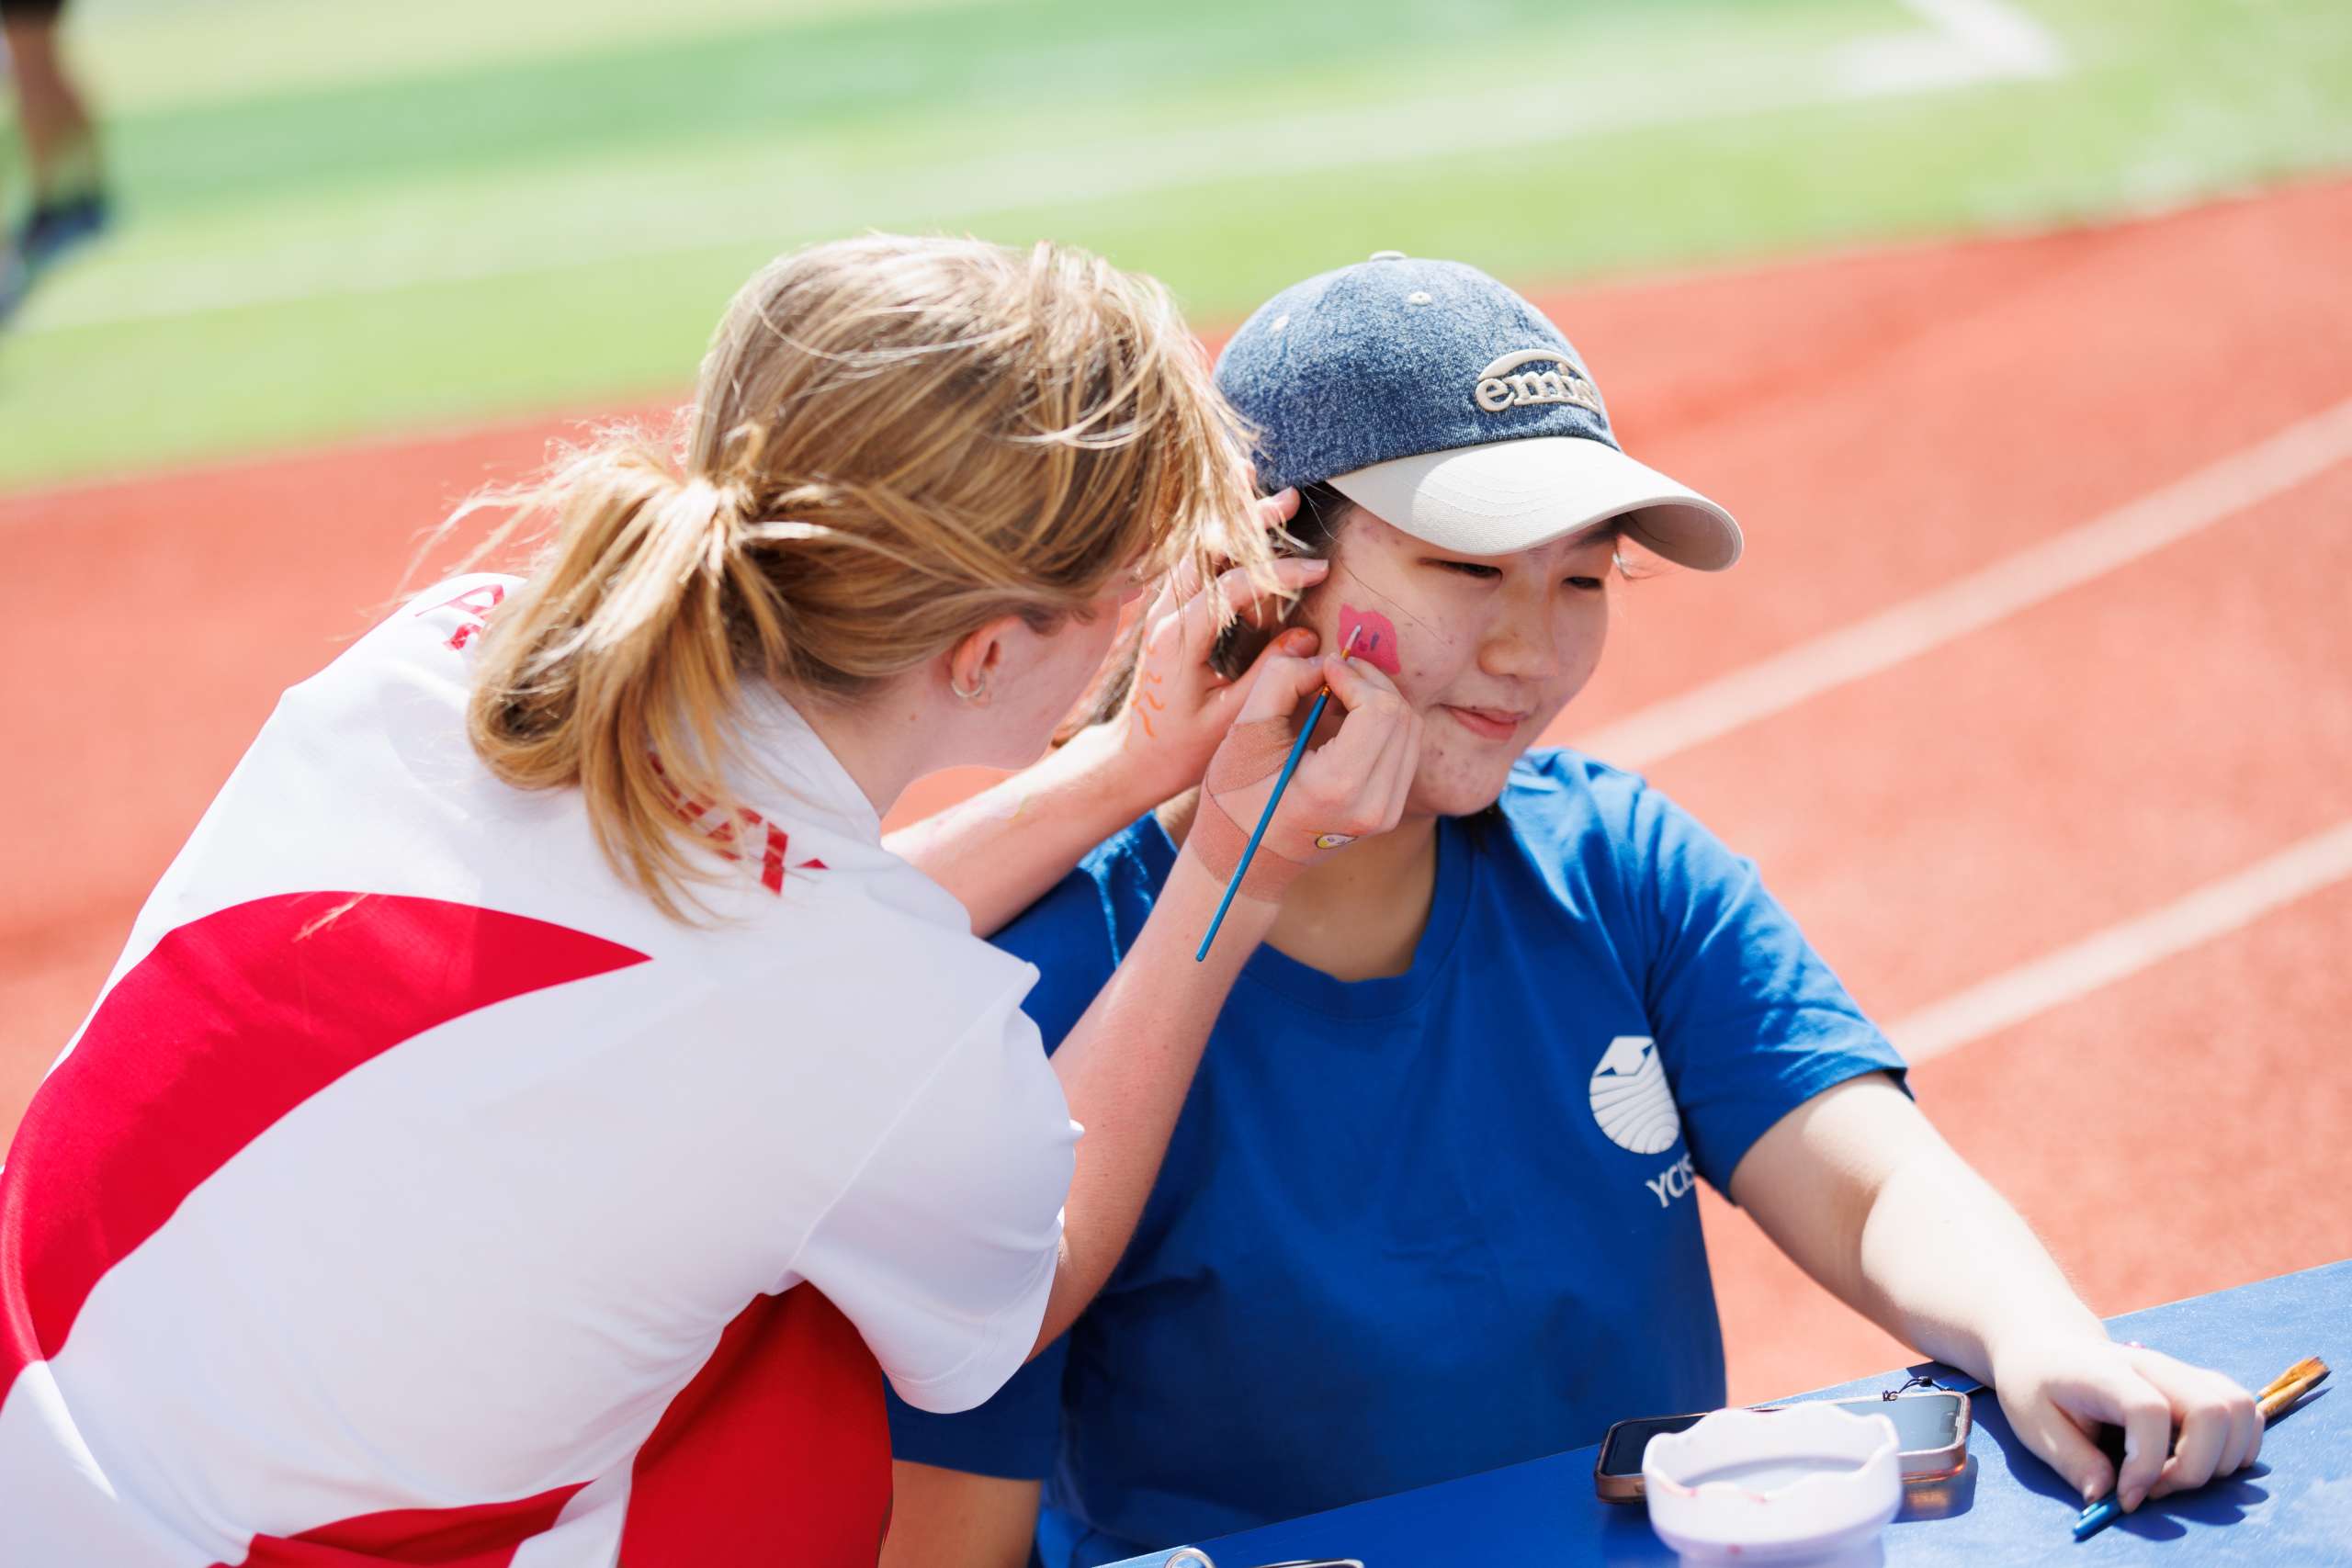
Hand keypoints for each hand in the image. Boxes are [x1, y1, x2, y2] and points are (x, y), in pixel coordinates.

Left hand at [1105, 488, 1327, 802]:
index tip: (1320, 571)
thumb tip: (1309, 637)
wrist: (1133, 758)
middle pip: (1205, 549)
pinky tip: (1230, 513)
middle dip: (1248, 520)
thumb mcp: (1231, 720)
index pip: (1232, 587)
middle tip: (1290, 497)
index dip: (1279, 573)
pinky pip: (1190, 562)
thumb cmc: (1181, 748)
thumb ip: (1269, 675)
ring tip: (1249, 475)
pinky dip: (1213, 536)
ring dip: (1226, 517)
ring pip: (1194, 548)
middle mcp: (1164, 615)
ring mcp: (1161, 610)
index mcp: (1178, 640)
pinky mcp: (1166, 613)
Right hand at [1187, 646, 1419, 901]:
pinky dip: (1384, 723)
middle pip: (1402, 716)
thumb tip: (1323, 659)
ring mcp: (1386, 814)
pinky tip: (1348, 721)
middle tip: (1332, 674)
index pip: (1379, 709)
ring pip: (1411, 730)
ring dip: (1379, 700)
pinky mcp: (1390, 813)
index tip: (1324, 668)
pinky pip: (1406, 750)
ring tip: (1337, 697)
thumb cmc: (1236, 796)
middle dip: (1370, 682)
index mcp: (1337, 787)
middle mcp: (1373, 806)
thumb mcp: (1244, 731)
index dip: (1355, 675)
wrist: (1246, 858)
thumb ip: (1280, 680)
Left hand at [1992, 1334, 2262, 1511]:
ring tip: (2176, 1477)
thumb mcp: (2033, 1423)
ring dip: (2223, 1459)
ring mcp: (2181, 1371)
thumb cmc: (2038, 1387)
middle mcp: (2152, 1365)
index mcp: (2104, 1372)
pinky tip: (2198, 1462)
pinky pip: (2246, 1411)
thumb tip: (2104, 1495)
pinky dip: (2238, 1446)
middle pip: (2211, 1409)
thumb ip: (2071, 1460)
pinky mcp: (2200, 1384)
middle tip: (2155, 1490)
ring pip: (2240, 1409)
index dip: (2147, 1465)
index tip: (2126, 1498)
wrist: (2047, 1347)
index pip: (2148, 1411)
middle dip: (2195, 1469)